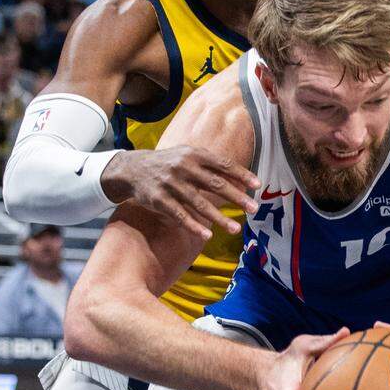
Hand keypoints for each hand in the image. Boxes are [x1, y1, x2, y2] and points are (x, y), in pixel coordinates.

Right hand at [101, 147, 259, 239]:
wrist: (132, 169)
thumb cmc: (169, 163)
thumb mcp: (188, 156)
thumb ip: (212, 165)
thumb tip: (241, 179)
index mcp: (194, 154)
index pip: (223, 164)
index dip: (241, 175)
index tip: (258, 185)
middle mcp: (184, 167)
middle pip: (215, 184)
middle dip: (236, 197)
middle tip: (254, 209)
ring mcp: (171, 184)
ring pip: (199, 203)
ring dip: (219, 217)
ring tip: (235, 229)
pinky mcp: (159, 200)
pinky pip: (179, 215)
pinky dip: (193, 226)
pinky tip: (207, 235)